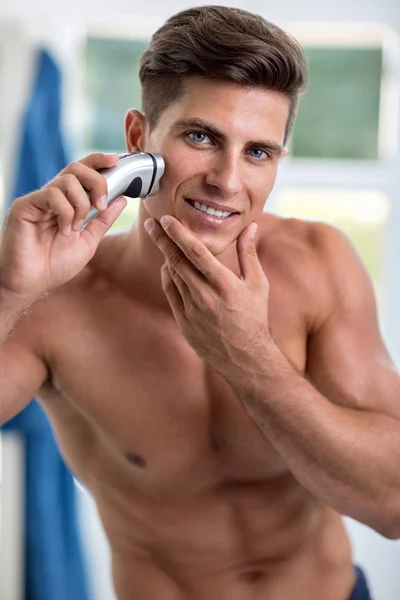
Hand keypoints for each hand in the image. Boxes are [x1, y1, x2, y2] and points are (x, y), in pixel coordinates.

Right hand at [0, 153, 126, 298]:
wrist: (31, 283)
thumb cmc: (54, 265)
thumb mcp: (88, 241)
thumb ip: (103, 220)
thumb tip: (121, 199)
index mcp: (67, 202)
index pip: (82, 171)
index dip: (98, 161)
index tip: (115, 160)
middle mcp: (52, 196)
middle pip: (77, 167)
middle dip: (97, 182)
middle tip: (100, 205)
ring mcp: (39, 200)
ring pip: (67, 180)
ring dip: (81, 205)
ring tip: (75, 228)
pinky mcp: (26, 205)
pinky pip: (52, 194)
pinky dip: (65, 212)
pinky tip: (63, 229)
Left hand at [145, 215, 271, 380]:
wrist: (245, 357)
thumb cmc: (254, 317)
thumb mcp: (258, 284)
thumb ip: (249, 253)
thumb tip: (251, 226)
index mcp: (224, 284)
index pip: (196, 253)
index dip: (179, 234)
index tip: (166, 219)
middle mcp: (205, 296)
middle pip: (177, 261)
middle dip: (162, 239)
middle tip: (150, 223)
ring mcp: (192, 310)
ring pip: (172, 276)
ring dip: (167, 257)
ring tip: (164, 242)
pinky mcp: (183, 322)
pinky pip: (170, 292)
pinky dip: (168, 276)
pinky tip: (169, 266)